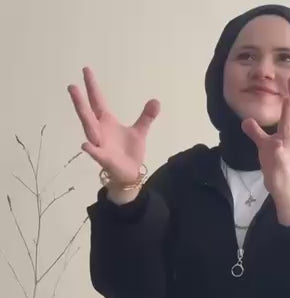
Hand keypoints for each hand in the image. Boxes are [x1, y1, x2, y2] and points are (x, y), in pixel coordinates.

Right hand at [67, 67, 159, 184]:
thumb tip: (156, 101)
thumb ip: (146, 117)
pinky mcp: (104, 159)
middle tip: (72, 86)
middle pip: (88, 113)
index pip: (97, 100)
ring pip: (89, 129)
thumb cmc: (130, 152)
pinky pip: (96, 153)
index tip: (86, 70)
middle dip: (80, 100)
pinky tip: (85, 145)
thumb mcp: (139, 131)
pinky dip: (91, 149)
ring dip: (83, 116)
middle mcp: (100, 131)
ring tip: (76, 103)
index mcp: (106, 121)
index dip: (92, 87)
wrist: (130, 174)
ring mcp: (100, 144)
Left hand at [241, 70, 289, 196]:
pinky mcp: (280, 157)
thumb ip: (255, 131)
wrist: (283, 183)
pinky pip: (280, 146)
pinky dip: (279, 142)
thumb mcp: (263, 144)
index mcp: (289, 129)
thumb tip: (245, 120)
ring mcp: (287, 145)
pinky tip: (278, 141)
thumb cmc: (275, 163)